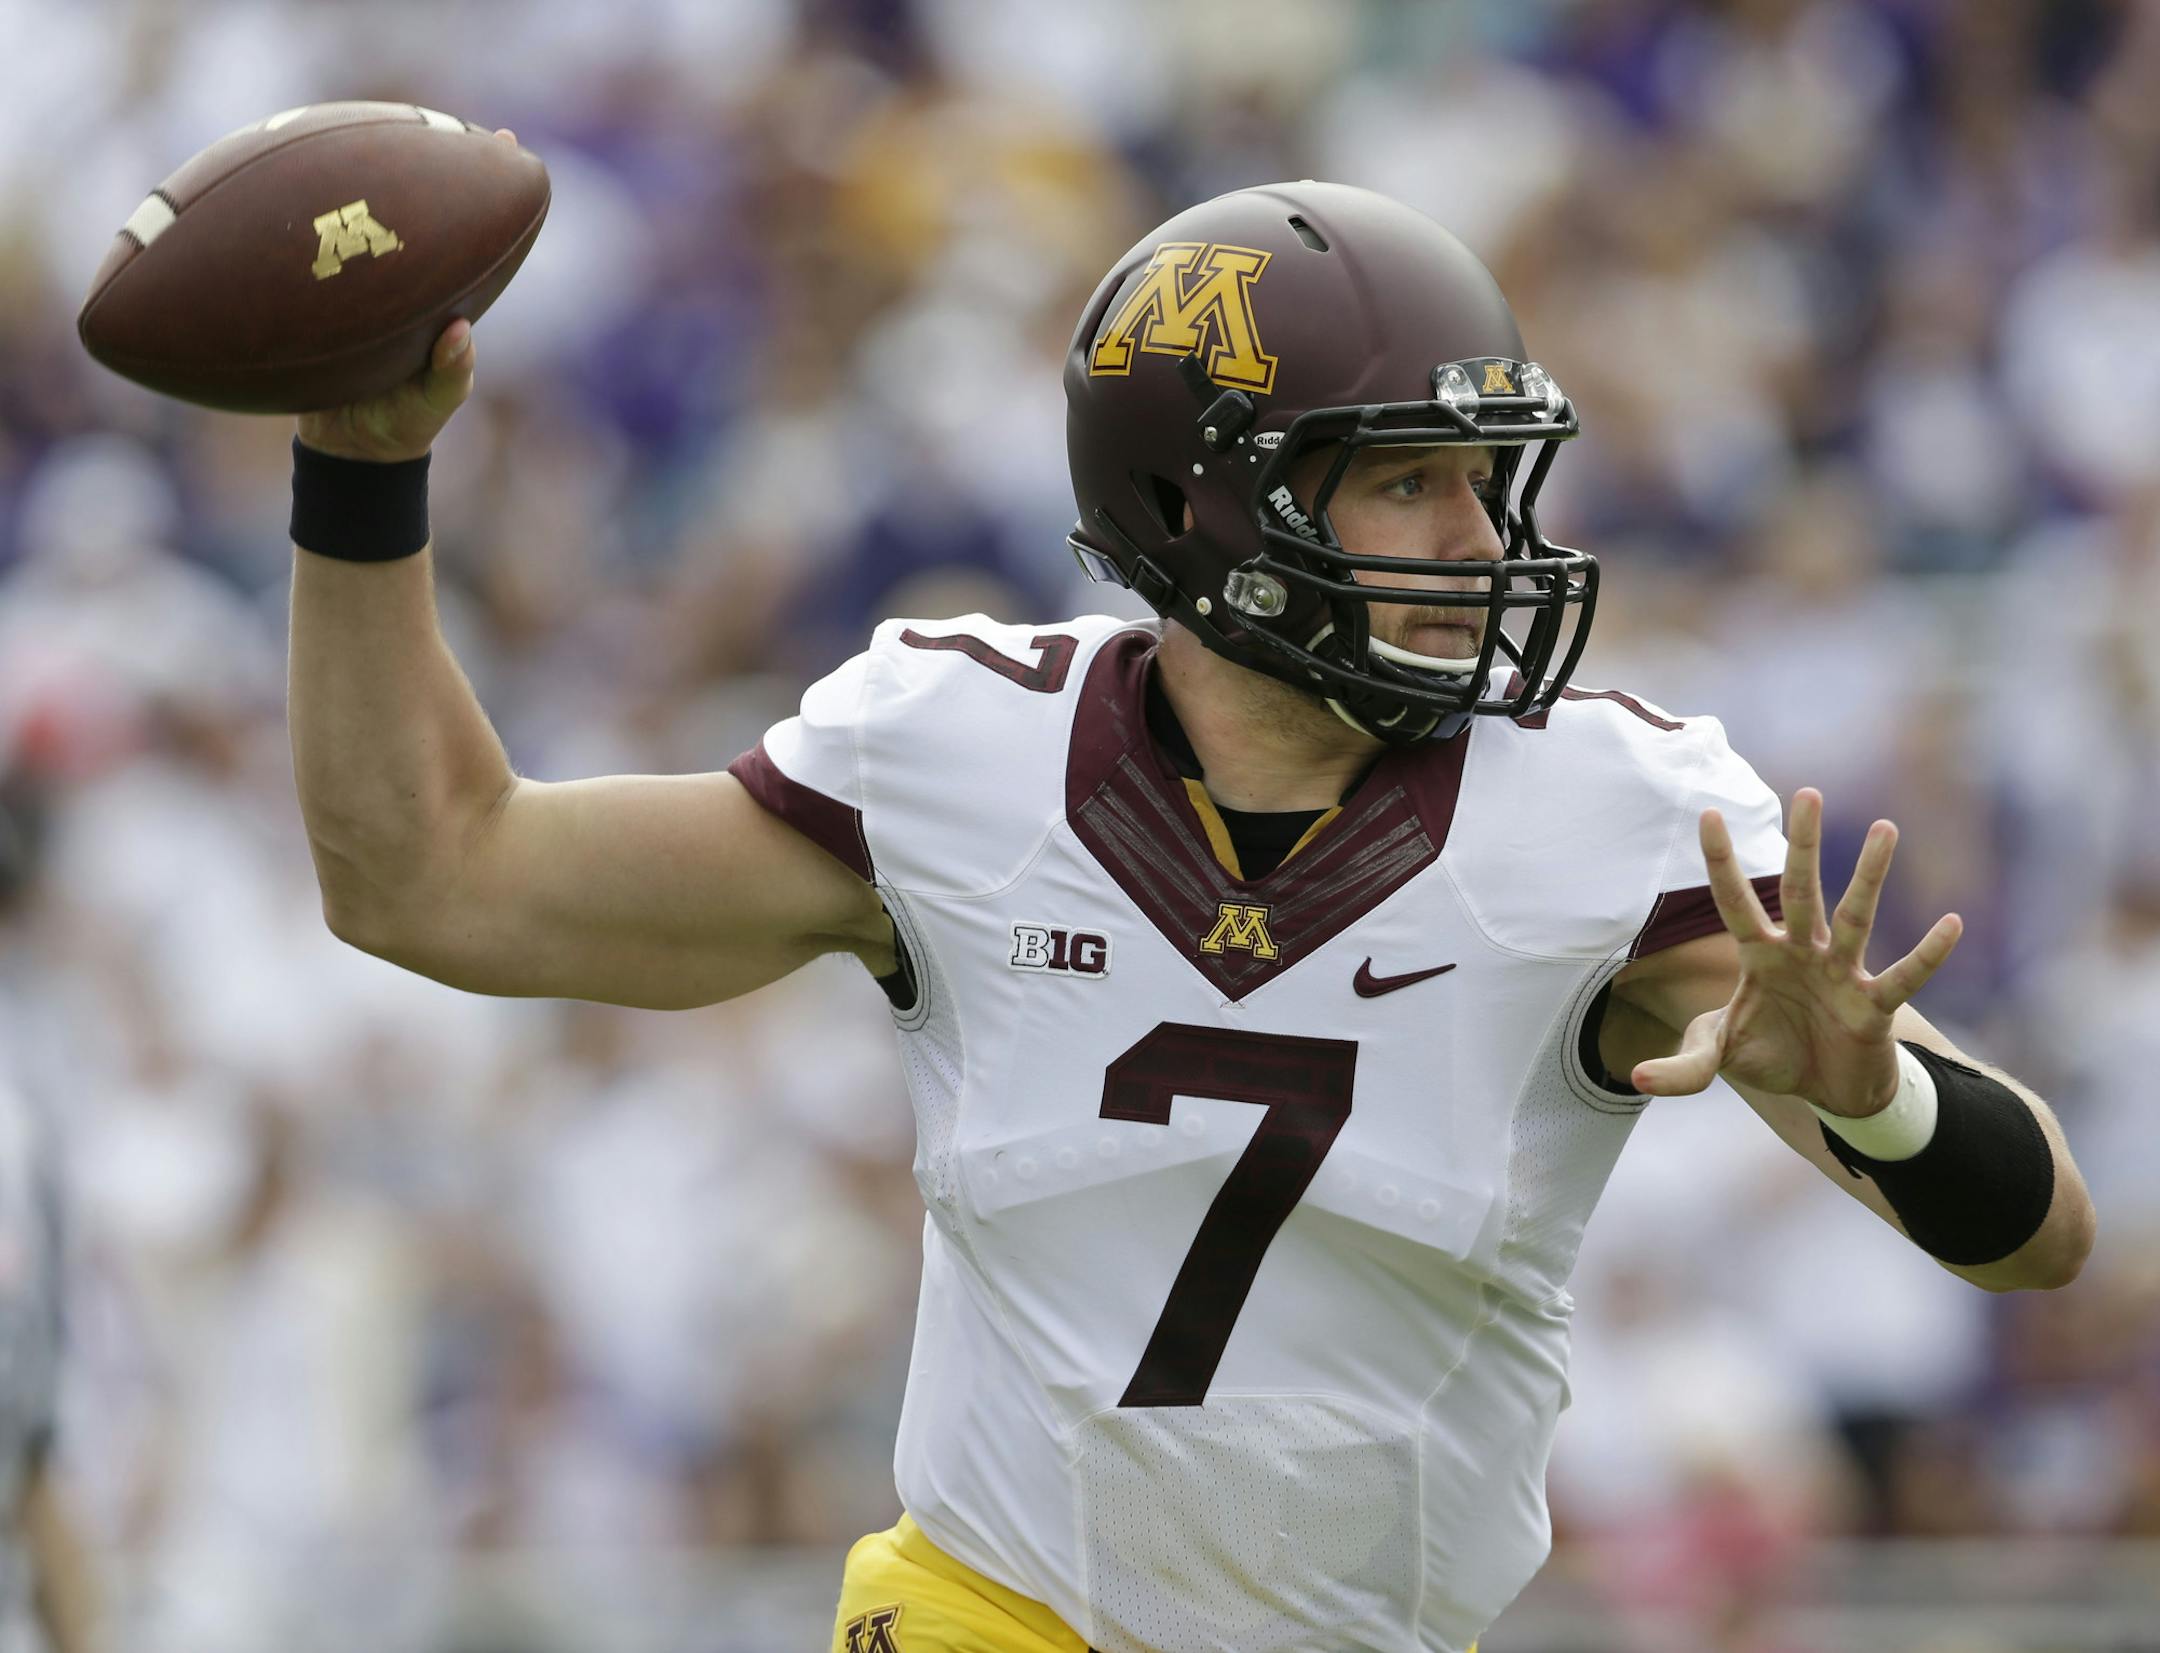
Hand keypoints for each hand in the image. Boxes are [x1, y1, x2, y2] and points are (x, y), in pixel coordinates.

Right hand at [294, 126, 514, 462]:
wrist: (345, 452)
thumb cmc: (398, 430)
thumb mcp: (427, 410)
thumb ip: (448, 379)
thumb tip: (461, 334)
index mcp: (442, 303)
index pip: (472, 236)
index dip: (490, 192)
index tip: (507, 143)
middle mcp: (408, 284)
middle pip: (420, 214)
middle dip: (430, 165)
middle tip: (441, 118)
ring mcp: (365, 286)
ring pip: (367, 222)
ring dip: (364, 180)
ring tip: (364, 128)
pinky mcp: (322, 296)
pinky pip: (317, 251)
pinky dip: (307, 223)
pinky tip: (286, 189)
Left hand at [1631, 788, 1963, 1113]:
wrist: (1827, 1093)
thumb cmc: (1774, 1056)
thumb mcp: (1720, 1057)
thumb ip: (1683, 1066)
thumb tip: (1635, 1078)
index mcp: (1760, 955)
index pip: (1734, 902)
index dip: (1721, 863)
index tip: (1709, 813)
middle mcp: (1801, 953)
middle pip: (1799, 891)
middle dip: (1802, 846)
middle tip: (1808, 793)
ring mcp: (1840, 975)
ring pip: (1854, 918)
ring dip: (1869, 877)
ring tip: (1887, 828)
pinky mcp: (1874, 1007)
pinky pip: (1902, 977)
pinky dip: (1927, 955)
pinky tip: (1951, 923)